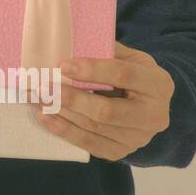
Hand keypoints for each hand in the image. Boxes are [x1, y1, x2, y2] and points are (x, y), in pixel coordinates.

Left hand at [37, 41, 174, 160]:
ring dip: (60, 113)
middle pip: (107, 111)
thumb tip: (70, 43)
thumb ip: (106, 50)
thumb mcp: (129, 56)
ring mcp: (138, 138)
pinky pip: (89, 144)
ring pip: (93, 128)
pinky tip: (45, 117)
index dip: (92, 70)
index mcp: (158, 84)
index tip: (62, 65)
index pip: (123, 75)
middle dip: (71, 98)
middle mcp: (154, 116)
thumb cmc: (133, 74)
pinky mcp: (121, 151)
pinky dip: (64, 130)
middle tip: (43, 86)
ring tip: (37, 98)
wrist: (148, 105)